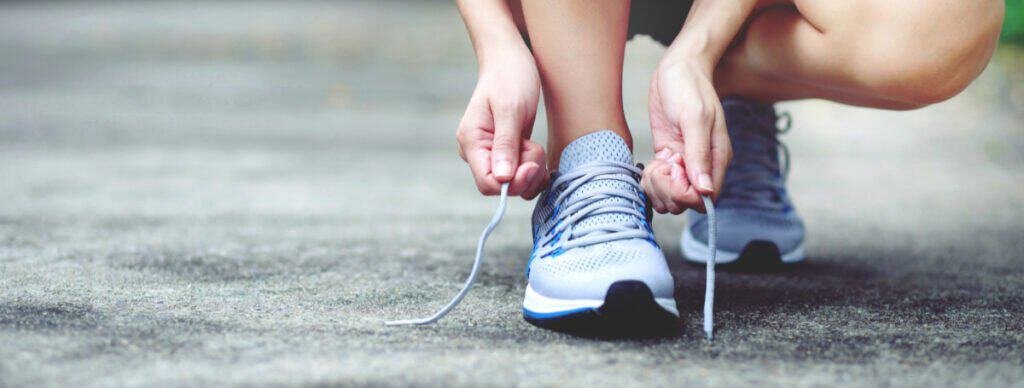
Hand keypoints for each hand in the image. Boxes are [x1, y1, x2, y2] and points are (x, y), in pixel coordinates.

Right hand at [456, 47, 547, 198]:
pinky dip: (533, 170)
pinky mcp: (505, 153)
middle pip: (502, 186)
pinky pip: (520, 175)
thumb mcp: (510, 109)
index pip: (487, 183)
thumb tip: (503, 179)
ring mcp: (491, 153)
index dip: (512, 183)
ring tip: (534, 145)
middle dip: (525, 175)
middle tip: (535, 148)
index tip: (531, 164)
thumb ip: (505, 144)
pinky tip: (536, 152)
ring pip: (514, 184)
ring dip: (532, 171)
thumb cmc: (510, 77)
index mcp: (471, 142)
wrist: (510, 59)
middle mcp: (478, 152)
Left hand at [646, 59, 731, 211]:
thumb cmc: (689, 87)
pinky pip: (660, 184)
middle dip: (667, 190)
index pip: (705, 199)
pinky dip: (651, 180)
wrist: (677, 69)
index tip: (673, 170)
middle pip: (685, 202)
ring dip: (657, 187)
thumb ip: (699, 153)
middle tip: (661, 165)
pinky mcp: (669, 159)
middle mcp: (703, 166)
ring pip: (670, 197)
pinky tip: (651, 163)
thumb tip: (704, 190)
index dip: (684, 193)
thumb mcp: (694, 117)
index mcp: (717, 158)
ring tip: (656, 164)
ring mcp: (684, 164)